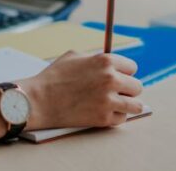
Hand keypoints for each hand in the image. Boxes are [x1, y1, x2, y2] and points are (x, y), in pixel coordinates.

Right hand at [15, 51, 143, 129]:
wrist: (38, 101)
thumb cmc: (54, 77)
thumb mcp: (75, 56)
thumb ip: (96, 58)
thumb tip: (112, 63)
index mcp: (105, 61)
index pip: (132, 68)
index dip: (124, 73)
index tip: (118, 78)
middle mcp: (110, 79)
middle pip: (137, 86)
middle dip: (127, 90)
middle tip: (116, 93)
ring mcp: (108, 100)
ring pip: (136, 105)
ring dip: (128, 105)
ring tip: (118, 105)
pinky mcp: (103, 118)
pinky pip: (122, 119)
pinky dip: (115, 117)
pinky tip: (105, 113)